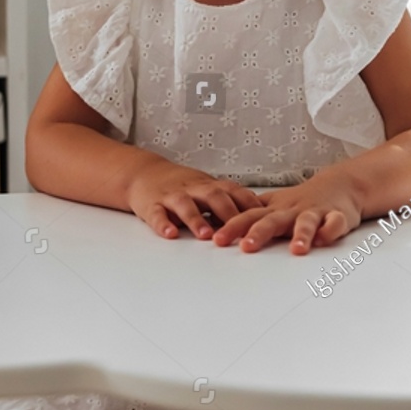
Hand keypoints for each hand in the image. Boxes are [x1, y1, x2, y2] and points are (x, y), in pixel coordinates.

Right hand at [126, 160, 266, 241]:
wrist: (145, 174)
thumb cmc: (184, 186)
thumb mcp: (209, 190)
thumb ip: (231, 203)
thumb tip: (260, 219)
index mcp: (210, 185)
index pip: (234, 192)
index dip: (250, 205)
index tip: (265, 219)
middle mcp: (194, 188)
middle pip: (213, 196)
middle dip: (228, 214)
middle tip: (240, 233)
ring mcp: (172, 196)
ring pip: (185, 205)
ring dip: (196, 220)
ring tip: (205, 236)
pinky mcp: (152, 204)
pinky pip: (157, 214)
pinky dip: (163, 224)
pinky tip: (170, 234)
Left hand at [211, 170, 362, 253]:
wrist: (340, 184)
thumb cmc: (301, 200)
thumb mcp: (273, 205)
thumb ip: (250, 216)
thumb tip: (215, 223)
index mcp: (274, 209)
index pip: (249, 216)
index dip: (233, 227)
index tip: (218, 240)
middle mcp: (291, 210)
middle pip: (273, 220)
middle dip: (259, 233)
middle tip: (246, 247)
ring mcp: (315, 212)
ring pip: (306, 222)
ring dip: (301, 234)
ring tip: (296, 250)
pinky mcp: (337, 216)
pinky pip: (335, 222)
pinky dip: (331, 230)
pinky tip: (326, 239)